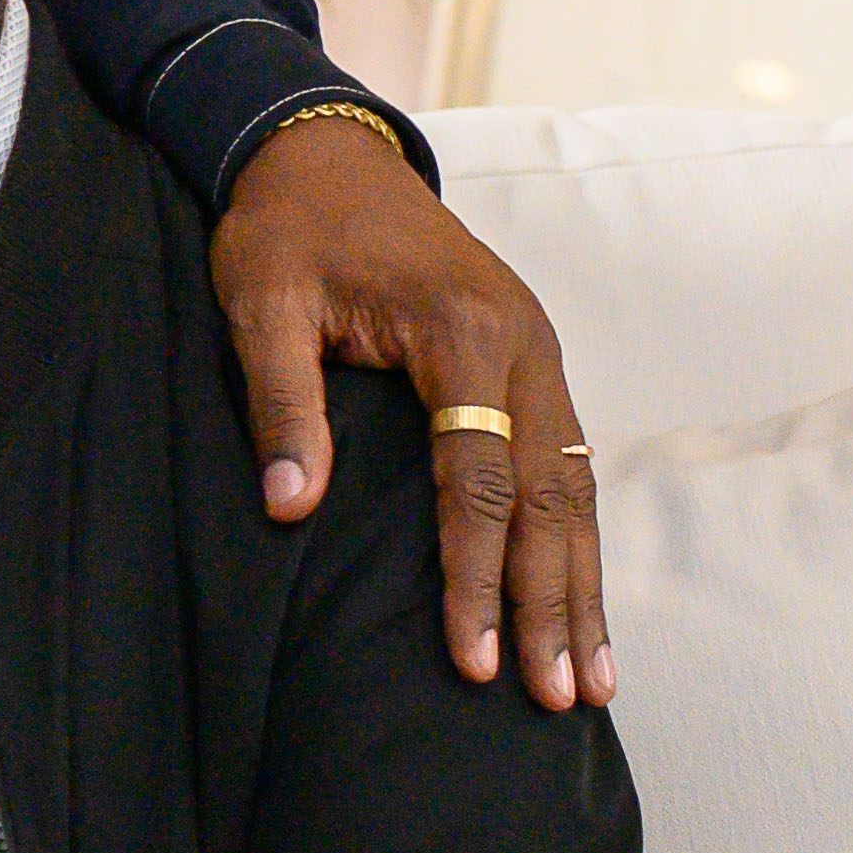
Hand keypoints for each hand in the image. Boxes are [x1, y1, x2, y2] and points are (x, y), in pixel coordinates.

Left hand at [212, 114, 607, 714]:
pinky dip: (576, 540)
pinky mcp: (535, 364)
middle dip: (555, 603)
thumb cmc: (286, 229)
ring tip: (593, 681)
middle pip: (551, 498)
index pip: (477, 480)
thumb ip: (281, 400)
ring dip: (583, 586)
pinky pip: (568, 465)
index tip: (472, 661)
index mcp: (464, 331)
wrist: (326, 153)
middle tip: (561, 699)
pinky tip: (580, 602)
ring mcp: (541, 354)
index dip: (475, 576)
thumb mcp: (260, 301)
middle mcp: (526, 346)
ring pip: (576, 489)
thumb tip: (291, 503)